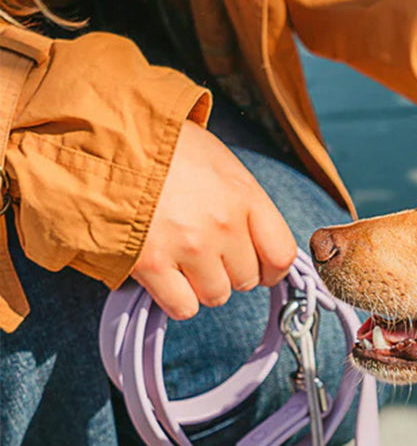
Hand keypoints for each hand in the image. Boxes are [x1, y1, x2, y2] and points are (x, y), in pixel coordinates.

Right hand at [132, 121, 296, 318]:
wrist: (105, 138)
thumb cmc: (165, 148)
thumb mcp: (219, 163)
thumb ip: (244, 203)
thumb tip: (258, 242)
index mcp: (244, 196)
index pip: (282, 256)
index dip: (271, 269)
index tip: (259, 267)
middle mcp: (223, 225)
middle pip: (247, 280)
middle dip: (229, 271)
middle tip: (206, 252)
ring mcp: (188, 246)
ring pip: (216, 296)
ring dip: (202, 285)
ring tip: (182, 259)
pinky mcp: (151, 264)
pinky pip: (183, 307)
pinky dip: (176, 299)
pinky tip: (165, 275)